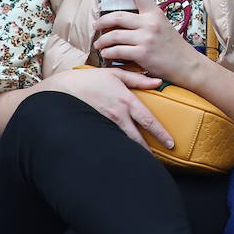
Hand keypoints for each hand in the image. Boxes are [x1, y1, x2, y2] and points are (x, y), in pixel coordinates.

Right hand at [46, 66, 173, 149]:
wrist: (61, 89)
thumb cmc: (90, 79)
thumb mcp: (115, 74)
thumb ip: (138, 78)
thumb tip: (159, 82)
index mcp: (126, 100)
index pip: (149, 121)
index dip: (161, 134)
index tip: (171, 144)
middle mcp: (117, 115)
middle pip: (138, 137)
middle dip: (149, 150)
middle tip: (160, 160)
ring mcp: (105, 123)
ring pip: (124, 142)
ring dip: (135, 151)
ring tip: (144, 160)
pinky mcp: (94, 128)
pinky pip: (110, 140)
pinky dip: (119, 148)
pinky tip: (123, 155)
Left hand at [92, 0, 200, 83]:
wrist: (186, 64)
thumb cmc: (173, 47)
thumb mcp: (163, 26)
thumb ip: (147, 20)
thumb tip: (124, 19)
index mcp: (156, 14)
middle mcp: (150, 23)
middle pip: (117, 16)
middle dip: (102, 21)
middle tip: (96, 26)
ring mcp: (146, 39)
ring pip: (114, 35)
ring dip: (102, 40)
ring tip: (99, 44)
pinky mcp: (142, 54)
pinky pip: (117, 51)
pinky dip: (108, 52)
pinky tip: (107, 54)